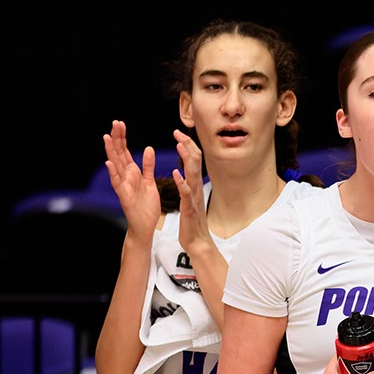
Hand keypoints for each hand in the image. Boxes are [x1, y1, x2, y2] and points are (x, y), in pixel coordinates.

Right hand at [103, 121, 163, 238]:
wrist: (145, 226)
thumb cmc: (146, 205)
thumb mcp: (150, 181)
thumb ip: (148, 166)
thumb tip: (148, 148)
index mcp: (132, 172)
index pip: (125, 151)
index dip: (122, 137)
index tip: (121, 124)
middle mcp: (125, 176)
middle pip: (119, 154)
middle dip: (117, 138)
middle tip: (115, 122)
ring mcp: (123, 185)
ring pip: (115, 165)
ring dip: (111, 151)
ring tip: (106, 137)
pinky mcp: (124, 196)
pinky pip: (117, 183)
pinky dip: (113, 173)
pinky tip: (109, 163)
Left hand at [171, 131, 214, 262]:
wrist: (197, 241)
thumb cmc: (191, 221)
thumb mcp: (189, 198)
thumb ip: (188, 183)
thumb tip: (186, 170)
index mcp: (194, 184)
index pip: (193, 159)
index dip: (187, 145)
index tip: (178, 133)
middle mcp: (195, 187)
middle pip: (195, 162)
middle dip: (187, 145)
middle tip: (178, 132)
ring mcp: (193, 197)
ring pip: (192, 174)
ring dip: (186, 159)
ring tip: (179, 146)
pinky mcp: (189, 207)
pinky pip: (186, 193)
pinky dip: (182, 182)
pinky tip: (176, 173)